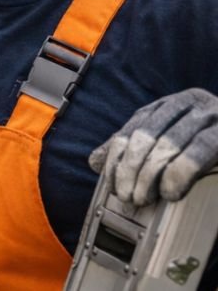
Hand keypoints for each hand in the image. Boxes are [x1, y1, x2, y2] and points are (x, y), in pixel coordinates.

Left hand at [88, 88, 217, 205]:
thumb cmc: (212, 149)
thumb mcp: (171, 145)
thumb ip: (137, 149)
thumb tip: (94, 160)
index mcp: (172, 104)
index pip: (133, 128)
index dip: (117, 157)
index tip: (112, 184)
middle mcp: (192, 102)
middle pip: (147, 136)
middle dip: (131, 170)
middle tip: (127, 197)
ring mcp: (214, 114)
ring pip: (169, 143)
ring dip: (149, 176)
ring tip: (143, 198)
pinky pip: (198, 151)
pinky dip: (179, 173)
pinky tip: (171, 192)